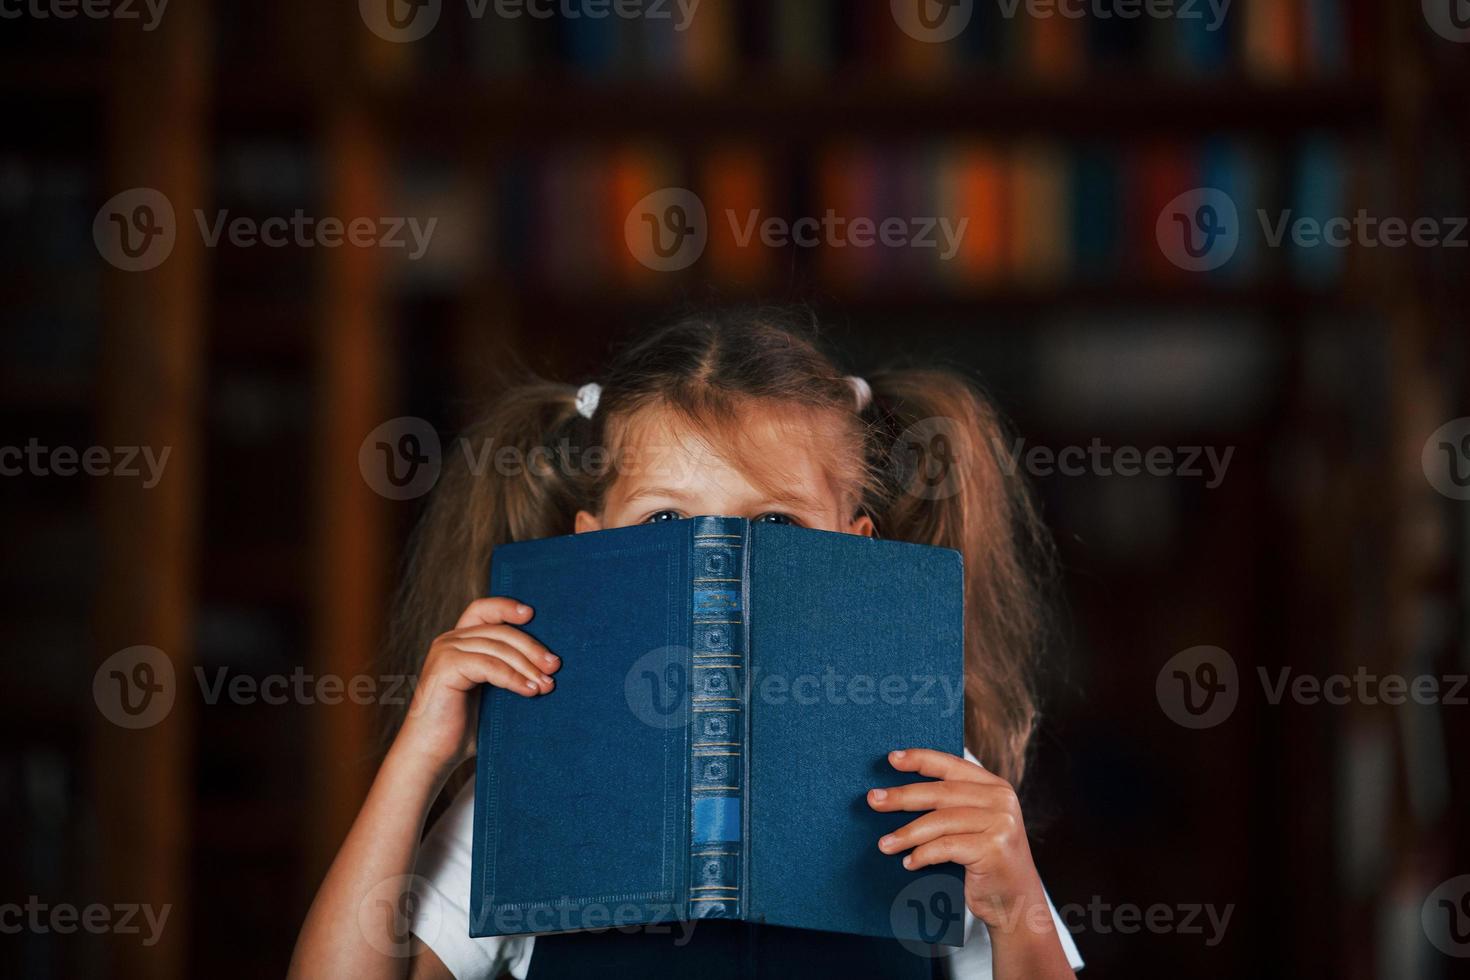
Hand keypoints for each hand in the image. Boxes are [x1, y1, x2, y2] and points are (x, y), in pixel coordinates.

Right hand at [394, 597, 558, 777]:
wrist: (432, 756)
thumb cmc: (463, 729)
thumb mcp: (489, 693)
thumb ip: (507, 672)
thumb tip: (549, 666)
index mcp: (459, 642)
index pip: (483, 610)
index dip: (507, 607)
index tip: (533, 614)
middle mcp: (449, 641)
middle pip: (500, 631)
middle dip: (532, 647)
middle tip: (555, 666)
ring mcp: (445, 652)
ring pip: (498, 648)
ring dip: (527, 666)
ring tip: (547, 684)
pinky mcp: (445, 667)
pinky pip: (489, 665)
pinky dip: (513, 678)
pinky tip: (530, 691)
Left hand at [867, 748, 1047, 932]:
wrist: (1016, 903)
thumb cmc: (986, 862)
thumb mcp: (976, 825)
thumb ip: (954, 804)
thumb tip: (899, 792)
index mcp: (995, 786)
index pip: (952, 765)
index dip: (920, 759)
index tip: (891, 759)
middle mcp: (1001, 799)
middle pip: (940, 793)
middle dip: (902, 796)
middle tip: (873, 800)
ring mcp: (1000, 823)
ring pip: (940, 822)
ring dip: (906, 834)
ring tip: (884, 844)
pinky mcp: (993, 848)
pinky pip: (945, 847)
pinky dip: (922, 854)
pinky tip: (909, 863)